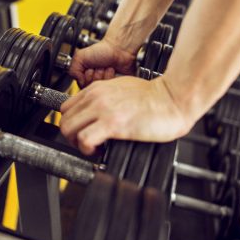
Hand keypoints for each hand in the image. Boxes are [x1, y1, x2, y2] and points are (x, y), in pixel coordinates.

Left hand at [59, 76, 190, 154]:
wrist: (175, 98)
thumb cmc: (156, 96)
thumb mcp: (123, 88)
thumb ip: (106, 98)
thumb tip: (98, 114)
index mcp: (97, 89)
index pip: (67, 107)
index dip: (72, 123)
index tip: (81, 132)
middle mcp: (96, 97)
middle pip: (65, 119)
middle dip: (71, 136)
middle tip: (84, 144)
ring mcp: (103, 109)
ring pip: (69, 129)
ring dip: (76, 143)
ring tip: (91, 148)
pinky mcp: (113, 123)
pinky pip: (84, 139)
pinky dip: (86, 149)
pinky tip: (98, 151)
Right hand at [69, 40, 136, 87]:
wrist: (118, 48)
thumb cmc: (102, 50)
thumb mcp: (80, 56)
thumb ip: (73, 70)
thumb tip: (79, 81)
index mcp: (85, 76)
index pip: (82, 86)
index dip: (86, 77)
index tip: (89, 69)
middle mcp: (94, 81)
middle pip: (92, 87)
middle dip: (94, 75)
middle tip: (97, 66)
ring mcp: (104, 83)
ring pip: (101, 87)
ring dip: (102, 74)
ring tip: (105, 66)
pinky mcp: (114, 84)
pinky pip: (110, 87)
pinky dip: (110, 76)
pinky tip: (111, 69)